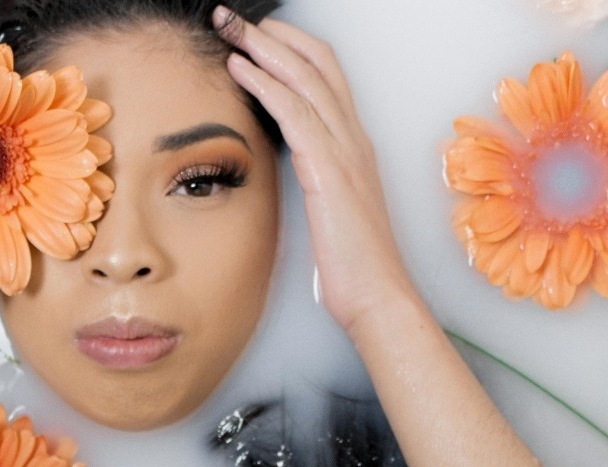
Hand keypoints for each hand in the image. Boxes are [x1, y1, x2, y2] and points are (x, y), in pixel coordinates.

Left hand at [213, 9, 418, 332]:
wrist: (378, 298)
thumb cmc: (354, 264)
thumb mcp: (331, 210)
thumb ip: (316, 178)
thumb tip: (288, 164)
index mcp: (354, 146)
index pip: (327, 76)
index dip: (292, 48)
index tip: (256, 36)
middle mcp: (354, 139)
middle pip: (316, 64)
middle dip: (273, 35)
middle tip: (233, 18)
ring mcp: (346, 152)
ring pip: (305, 79)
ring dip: (263, 47)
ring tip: (229, 29)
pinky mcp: (330, 171)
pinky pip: (295, 114)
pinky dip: (266, 84)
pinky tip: (240, 68)